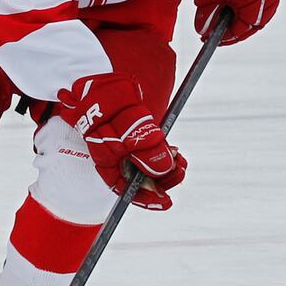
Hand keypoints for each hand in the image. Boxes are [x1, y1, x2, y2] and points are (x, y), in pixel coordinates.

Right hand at [58, 72, 185, 210]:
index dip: (145, 198)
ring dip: (167, 166)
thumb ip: (144, 150)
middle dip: (162, 179)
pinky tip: (176, 151)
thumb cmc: (107, 105)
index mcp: (107, 163)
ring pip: (149, 167)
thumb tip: (163, 170)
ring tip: (180, 159)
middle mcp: (117, 160)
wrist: (105, 83)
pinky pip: (153, 154)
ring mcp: (127, 149)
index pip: (125, 189)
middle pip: (140, 180)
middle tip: (180, 170)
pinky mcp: (137, 139)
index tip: (165, 202)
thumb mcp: (126, 128)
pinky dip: (165, 154)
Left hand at [194, 0, 285, 44]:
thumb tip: (203, 30)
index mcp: (255, 6)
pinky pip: (259, 3)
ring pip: (254, 14)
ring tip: (219, 18)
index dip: (222, 37)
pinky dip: (244, 6)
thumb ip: (209, 10)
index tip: (207, 39)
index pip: (239, 31)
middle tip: (210, 30)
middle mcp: (268, 3)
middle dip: (229, 28)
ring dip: (237, 17)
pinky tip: (233, 4)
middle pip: (248, 25)